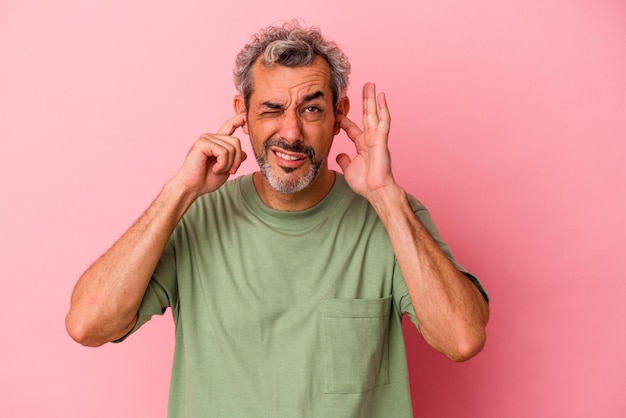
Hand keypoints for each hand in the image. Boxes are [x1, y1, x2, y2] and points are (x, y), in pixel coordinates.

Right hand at [175, 113, 247, 196]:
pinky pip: (223, 151)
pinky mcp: (203, 143)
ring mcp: (206, 139)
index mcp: (217, 142)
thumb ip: (234, 160)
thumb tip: (245, 153)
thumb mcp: (226, 169)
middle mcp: (212, 137)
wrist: (192, 187)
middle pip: (236, 142)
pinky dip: (222, 164)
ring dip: (228, 164)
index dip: (239, 120)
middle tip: (230, 171)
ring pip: (231, 147)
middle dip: (237, 160)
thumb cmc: (207, 179)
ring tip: (218, 170)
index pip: (230, 126)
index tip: (245, 117)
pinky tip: (215, 168)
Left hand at [337, 83, 395, 198]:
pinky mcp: (382, 141)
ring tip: (371, 86)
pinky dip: (383, 109)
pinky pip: (383, 122)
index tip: (336, 111)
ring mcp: (377, 139)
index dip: (344, 120)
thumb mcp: (349, 169)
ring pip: (375, 115)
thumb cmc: (365, 183)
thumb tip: (339, 155)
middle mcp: (370, 139)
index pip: (352, 128)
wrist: (376, 191)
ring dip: (373, 100)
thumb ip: (344, 160)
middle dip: (364, 101)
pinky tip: (382, 97)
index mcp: (362, 145)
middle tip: (364, 86)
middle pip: (366, 116)